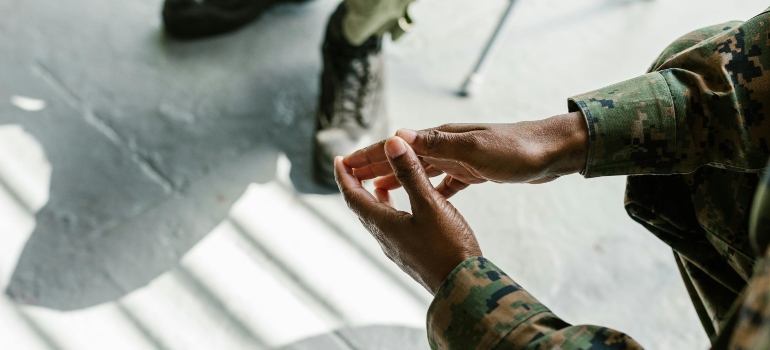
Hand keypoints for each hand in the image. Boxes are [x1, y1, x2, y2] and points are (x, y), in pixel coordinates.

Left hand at [335, 136, 481, 293]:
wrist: (463, 286)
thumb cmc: (447, 247)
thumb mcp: (429, 203)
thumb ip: (410, 172)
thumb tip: (392, 142)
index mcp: (382, 224)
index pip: (353, 196)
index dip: (344, 175)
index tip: (338, 159)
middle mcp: (384, 237)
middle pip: (362, 206)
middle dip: (356, 184)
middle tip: (353, 165)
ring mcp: (397, 247)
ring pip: (377, 217)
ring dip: (373, 197)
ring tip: (375, 181)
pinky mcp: (411, 253)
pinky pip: (392, 226)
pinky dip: (391, 209)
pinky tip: (404, 206)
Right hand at [343, 112, 587, 197]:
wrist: (552, 153)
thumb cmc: (516, 150)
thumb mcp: (474, 149)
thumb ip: (436, 144)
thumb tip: (397, 137)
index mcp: (441, 138)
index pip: (395, 146)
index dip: (368, 157)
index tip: (343, 166)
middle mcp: (446, 145)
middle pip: (401, 158)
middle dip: (374, 168)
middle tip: (348, 180)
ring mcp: (459, 158)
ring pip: (418, 170)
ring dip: (396, 179)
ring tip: (375, 190)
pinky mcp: (473, 172)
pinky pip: (442, 183)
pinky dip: (425, 190)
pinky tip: (421, 200)